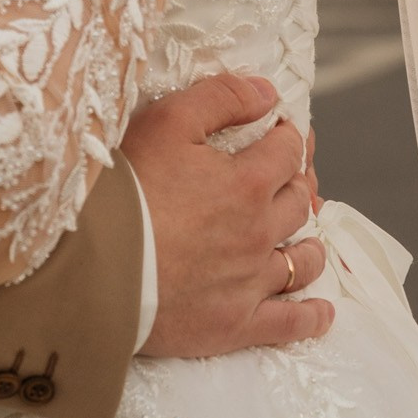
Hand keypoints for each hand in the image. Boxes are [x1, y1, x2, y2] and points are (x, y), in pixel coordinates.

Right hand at [124, 74, 332, 355]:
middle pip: (297, 204)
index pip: (287, 152)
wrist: (96, 266)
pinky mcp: (236, 324)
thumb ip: (221, 98)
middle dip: (299, 185)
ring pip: (300, 262)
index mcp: (248, 182)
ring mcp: (251, 282)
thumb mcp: (167, 122)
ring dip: (310, 247)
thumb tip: (268, 93)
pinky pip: (289, 323)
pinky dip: (310, 316)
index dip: (288, 137)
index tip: (283, 134)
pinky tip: (321, 312)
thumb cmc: (127, 189)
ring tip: (308, 243)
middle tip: (292, 181)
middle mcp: (260, 232)